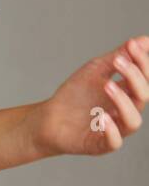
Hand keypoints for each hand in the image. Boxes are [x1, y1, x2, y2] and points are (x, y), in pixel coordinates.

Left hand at [33, 36, 147, 155]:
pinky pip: (114, 142)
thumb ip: (118, 57)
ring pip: (133, 120)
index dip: (142, 62)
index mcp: (129, 94)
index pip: (146, 78)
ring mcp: (115, 130)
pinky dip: (111, 130)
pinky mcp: (100, 145)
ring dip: (124, 102)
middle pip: (143, 96)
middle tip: (117, 62)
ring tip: (108, 85)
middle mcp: (126, 112)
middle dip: (134, 76)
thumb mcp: (95, 71)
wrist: (47, 118)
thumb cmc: (74, 95)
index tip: (131, 45)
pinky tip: (103, 117)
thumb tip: (143, 39)